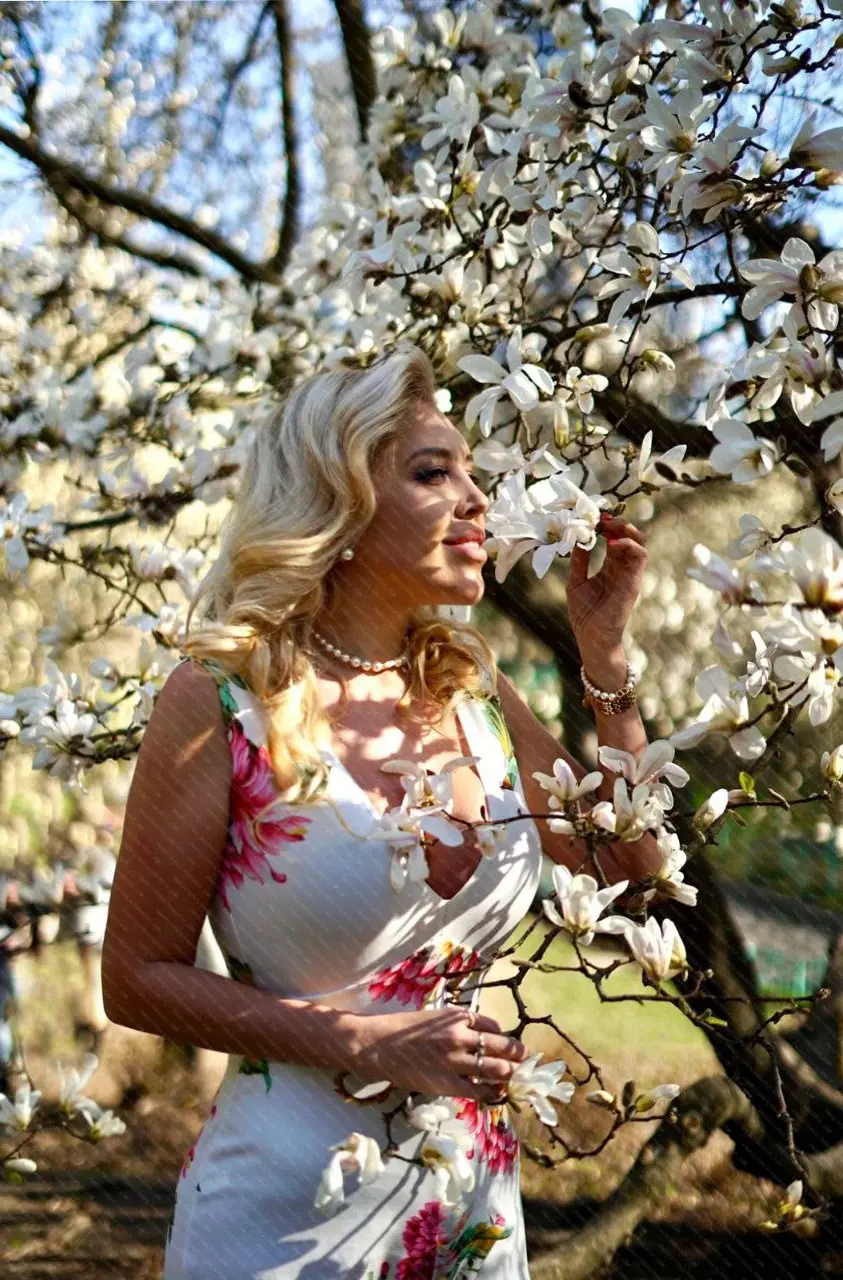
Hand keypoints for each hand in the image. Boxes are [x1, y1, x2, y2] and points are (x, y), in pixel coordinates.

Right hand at [350, 1006, 527, 1105]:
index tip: (509, 1045)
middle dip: (517, 1055)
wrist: (378, 1045)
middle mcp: (460, 1035)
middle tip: (522, 1061)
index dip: (505, 1037)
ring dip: (509, 1074)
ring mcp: (454, 1060)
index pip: (494, 1026)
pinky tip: (494, 1093)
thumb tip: (483, 1038)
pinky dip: (491, 1093)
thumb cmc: (405, 1030)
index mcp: (458, 1016)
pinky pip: (479, 1091)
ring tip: (511, 1078)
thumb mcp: (436, 1018)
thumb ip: (459, 1026)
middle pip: (503, 1046)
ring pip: (497, 1069)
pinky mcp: (446, 1083)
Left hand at [567, 514, 647, 658]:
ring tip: (609, 525)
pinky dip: (630, 545)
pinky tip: (613, 543)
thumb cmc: (584, 614)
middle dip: (618, 523)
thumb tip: (577, 538)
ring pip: (639, 542)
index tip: (594, 517)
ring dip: (626, 529)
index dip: (607, 526)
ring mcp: (630, 574)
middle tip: (602, 517)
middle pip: (629, 537)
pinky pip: (641, 557)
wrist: (591, 637)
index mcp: (609, 567)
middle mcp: (622, 568)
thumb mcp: (576, 582)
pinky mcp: (634, 582)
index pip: (614, 539)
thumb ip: (579, 561)